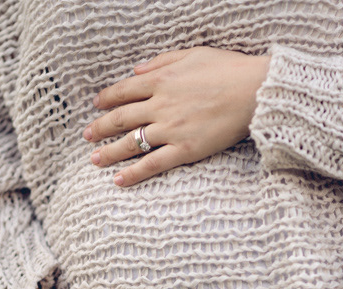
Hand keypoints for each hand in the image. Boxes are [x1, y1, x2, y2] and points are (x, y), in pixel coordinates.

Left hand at [84, 46, 270, 186]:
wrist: (255, 91)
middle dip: (100, 127)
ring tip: (95, 160)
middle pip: (120, 118)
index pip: (123, 91)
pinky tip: (118, 180)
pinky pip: (152, 164)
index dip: (106, 99)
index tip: (97, 105)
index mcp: (161, 80)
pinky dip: (133, 173)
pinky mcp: (185, 150)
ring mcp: (171, 129)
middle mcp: (160, 105)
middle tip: (87, 135)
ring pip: (130, 142)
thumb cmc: (229, 70)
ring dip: (109, 152)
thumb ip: (162, 60)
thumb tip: (136, 69)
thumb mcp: (193, 54)